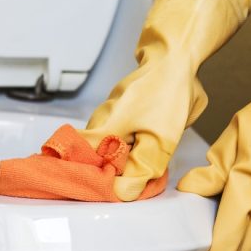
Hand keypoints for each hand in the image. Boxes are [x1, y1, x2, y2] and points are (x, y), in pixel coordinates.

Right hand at [82, 0, 250, 199]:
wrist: (175, 58)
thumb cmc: (167, 94)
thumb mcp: (162, 139)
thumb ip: (142, 168)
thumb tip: (122, 192)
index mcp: (104, 129)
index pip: (75, 161)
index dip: (79, 179)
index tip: (90, 193)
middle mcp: (100, 121)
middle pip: (89, 157)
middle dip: (100, 175)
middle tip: (115, 188)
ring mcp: (108, 113)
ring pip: (103, 147)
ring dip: (114, 162)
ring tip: (128, 174)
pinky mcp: (120, 110)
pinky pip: (114, 136)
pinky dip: (122, 149)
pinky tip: (137, 154)